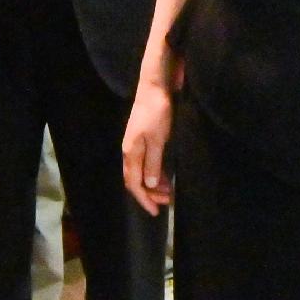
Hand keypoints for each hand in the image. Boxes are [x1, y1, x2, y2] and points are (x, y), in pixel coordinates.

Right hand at [122, 77, 175, 214]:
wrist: (154, 87)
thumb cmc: (157, 112)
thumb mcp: (158, 140)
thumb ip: (153, 163)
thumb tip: (148, 185)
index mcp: (131, 153)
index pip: (134, 184)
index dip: (144, 199)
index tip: (155, 212)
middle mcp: (130, 151)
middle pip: (136, 180)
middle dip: (150, 194)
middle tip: (167, 202)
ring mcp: (136, 145)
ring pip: (142, 172)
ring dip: (154, 184)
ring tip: (169, 192)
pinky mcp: (143, 139)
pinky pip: (146, 163)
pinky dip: (155, 173)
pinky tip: (166, 177)